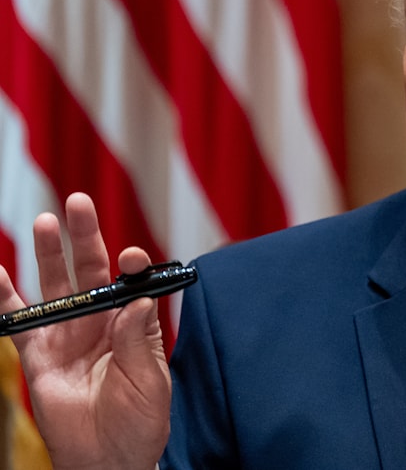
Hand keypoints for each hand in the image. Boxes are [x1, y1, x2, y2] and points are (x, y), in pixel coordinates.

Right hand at [0, 193, 169, 469]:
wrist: (109, 458)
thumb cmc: (141, 421)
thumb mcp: (150, 380)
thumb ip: (140, 340)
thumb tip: (139, 300)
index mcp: (134, 324)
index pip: (132, 283)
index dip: (131, 266)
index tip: (130, 257)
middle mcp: (101, 322)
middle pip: (91, 270)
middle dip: (84, 236)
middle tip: (77, 202)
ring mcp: (68, 334)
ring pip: (56, 285)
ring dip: (49, 253)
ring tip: (45, 221)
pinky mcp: (40, 355)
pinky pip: (20, 321)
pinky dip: (7, 297)